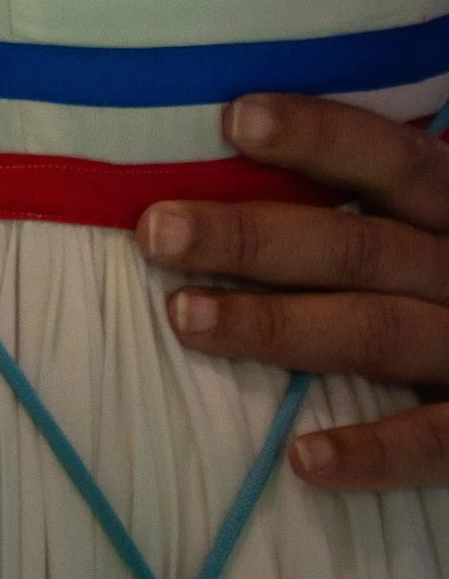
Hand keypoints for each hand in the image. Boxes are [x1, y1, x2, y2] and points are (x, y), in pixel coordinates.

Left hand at [142, 93, 448, 488]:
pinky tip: (303, 458)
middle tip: (158, 231)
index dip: (319, 135)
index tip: (232, 120)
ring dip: (277, 326)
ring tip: (184, 319)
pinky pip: (433, 442)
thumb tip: (232, 147)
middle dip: (253, 237)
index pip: (393, 159)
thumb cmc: (447, 285)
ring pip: (377, 331)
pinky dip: (372, 451)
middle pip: (359, 248)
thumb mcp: (426, 231)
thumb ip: (367, 206)